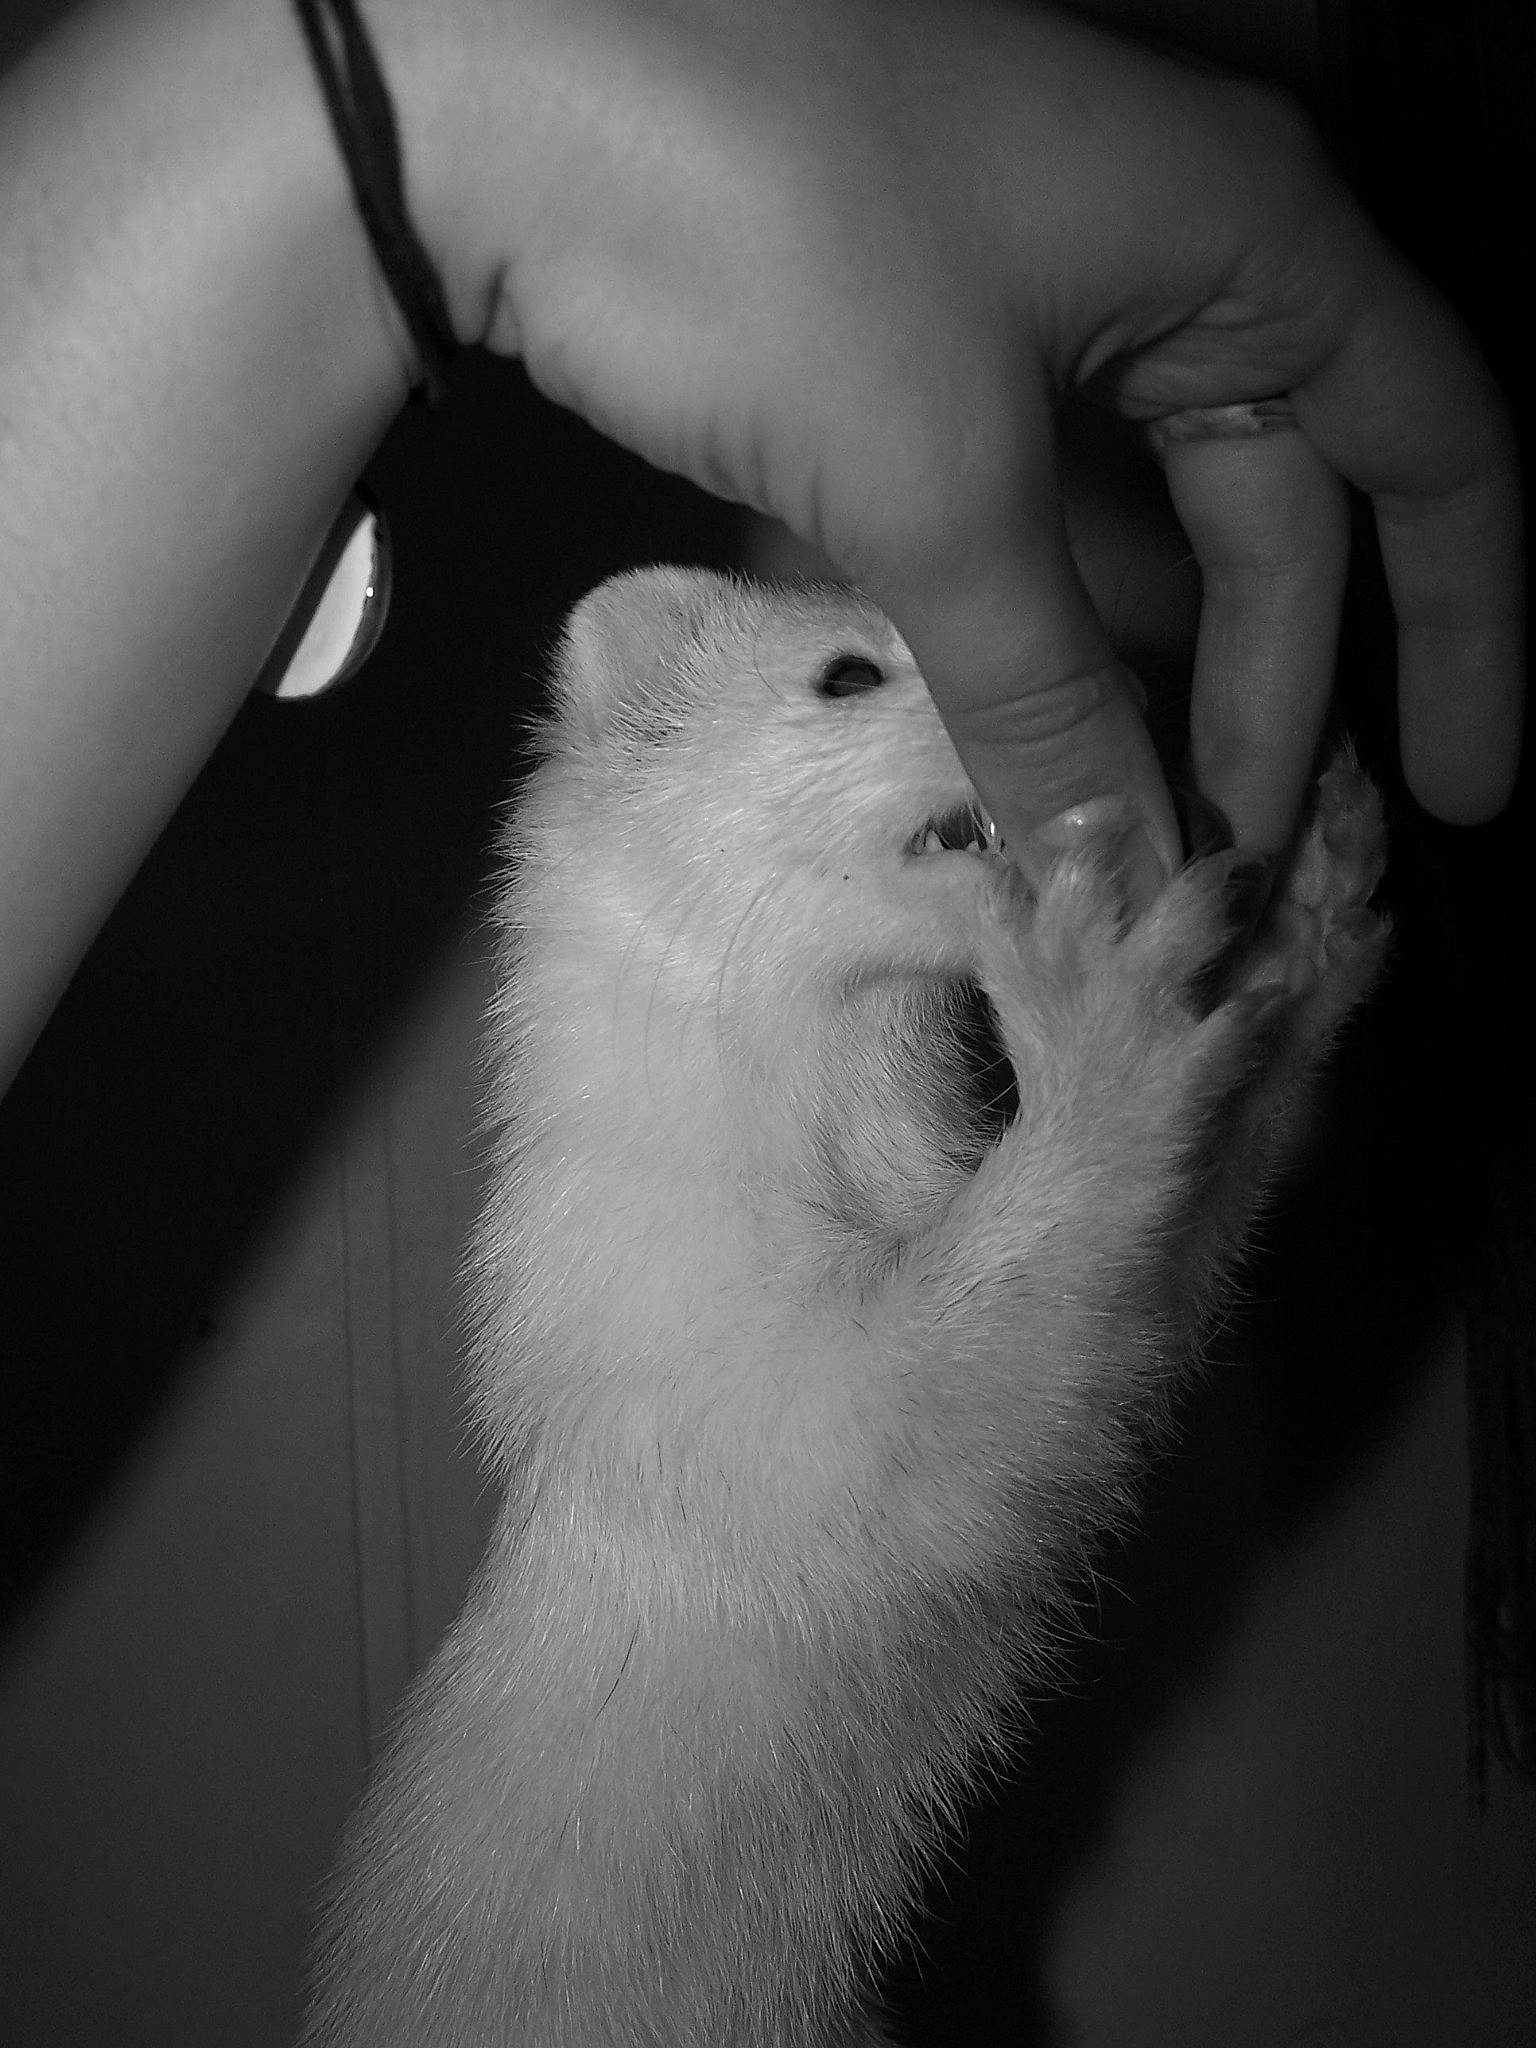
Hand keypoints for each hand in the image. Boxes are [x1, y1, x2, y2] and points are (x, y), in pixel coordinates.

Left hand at [394, 0, 1522, 866]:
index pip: (1431, 450)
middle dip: (1259, 698)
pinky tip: (1020, 728)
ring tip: (1123, 833)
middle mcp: (1170, 245)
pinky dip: (1029, 615)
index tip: (1458, 791)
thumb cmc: (758, 226)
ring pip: (1138, 516)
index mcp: (1246, 234)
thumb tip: (1124, 857)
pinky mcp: (917, 328)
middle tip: (1218, 868)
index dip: (1464, 634)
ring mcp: (1038, 282)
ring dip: (1136, 676)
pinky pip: (1025, 496)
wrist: (489, 89)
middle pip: (1276, 511)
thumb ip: (1047, 687)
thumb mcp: (937, 483)